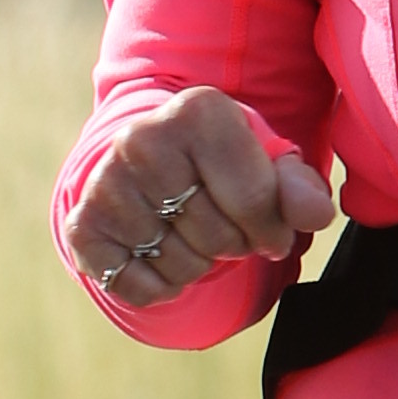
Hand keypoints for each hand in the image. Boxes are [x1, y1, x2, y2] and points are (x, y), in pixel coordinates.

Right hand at [72, 94, 333, 309]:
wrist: (150, 160)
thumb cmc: (224, 164)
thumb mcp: (269, 165)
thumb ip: (300, 189)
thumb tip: (314, 213)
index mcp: (198, 111)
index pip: (255, 201)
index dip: (272, 230)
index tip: (269, 229)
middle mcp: (142, 139)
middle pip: (217, 238)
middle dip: (232, 245)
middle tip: (221, 226)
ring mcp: (106, 183)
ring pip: (180, 266)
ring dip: (196, 265)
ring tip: (189, 234)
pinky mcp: (83, 225)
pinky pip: (138, 287)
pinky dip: (159, 286)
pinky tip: (159, 253)